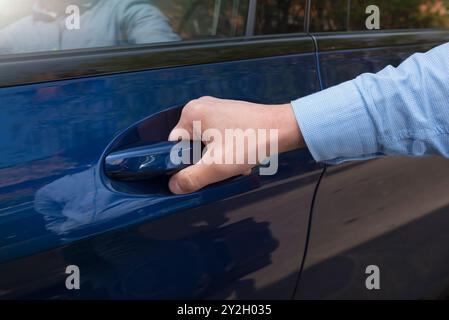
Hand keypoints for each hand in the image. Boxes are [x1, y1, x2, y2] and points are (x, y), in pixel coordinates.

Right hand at [168, 96, 303, 193]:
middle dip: (202, 161)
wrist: (285, 129)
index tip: (200, 172)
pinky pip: (217, 136)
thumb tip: (173, 186)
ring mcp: (216, 108)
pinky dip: (225, 149)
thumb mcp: (217, 166)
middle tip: (220, 168)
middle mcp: (201, 106)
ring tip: (233, 162)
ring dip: (216, 157)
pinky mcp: (229, 114)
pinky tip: (239, 155)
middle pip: (189, 145)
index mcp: (191, 114)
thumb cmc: (252, 141)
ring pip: (204, 143)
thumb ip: (191, 179)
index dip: (183, 164)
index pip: (172, 146)